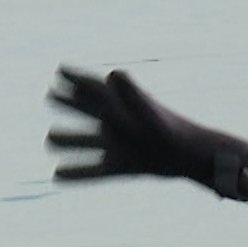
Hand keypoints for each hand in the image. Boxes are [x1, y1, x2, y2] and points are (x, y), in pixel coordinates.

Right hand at [46, 67, 247, 200]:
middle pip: (90, 110)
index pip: (95, 88)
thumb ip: (130, 94)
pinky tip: (57, 177)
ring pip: (89, 141)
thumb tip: (114, 73)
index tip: (60, 69)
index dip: (77, 78)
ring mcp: (122, 146)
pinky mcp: (125, 167)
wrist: (197, 159)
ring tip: (50, 139)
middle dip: (70, 103)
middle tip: (50, 94)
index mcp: (123, 107)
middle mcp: (121, 124)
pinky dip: (78, 173)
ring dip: (71, 139)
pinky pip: (97, 171)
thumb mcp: (147, 113)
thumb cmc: (171, 133)